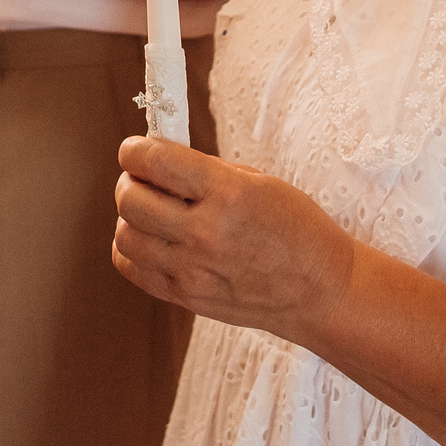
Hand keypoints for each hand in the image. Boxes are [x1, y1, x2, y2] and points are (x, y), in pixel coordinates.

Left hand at [110, 135, 354, 343]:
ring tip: (150, 211)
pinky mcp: (187, 297)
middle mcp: (206, 233)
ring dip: (129, 216)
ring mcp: (193, 270)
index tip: (133, 149)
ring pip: (125, 235)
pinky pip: (132, 267)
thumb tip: (159, 157)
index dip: (134, 150)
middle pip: (131, 200)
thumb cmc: (296, 229)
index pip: (156, 162)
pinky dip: (130, 248)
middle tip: (141, 178)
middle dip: (129, 180)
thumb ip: (206, 170)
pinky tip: (151, 239)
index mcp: (229, 194)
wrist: (319, 291)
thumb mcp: (260, 183)